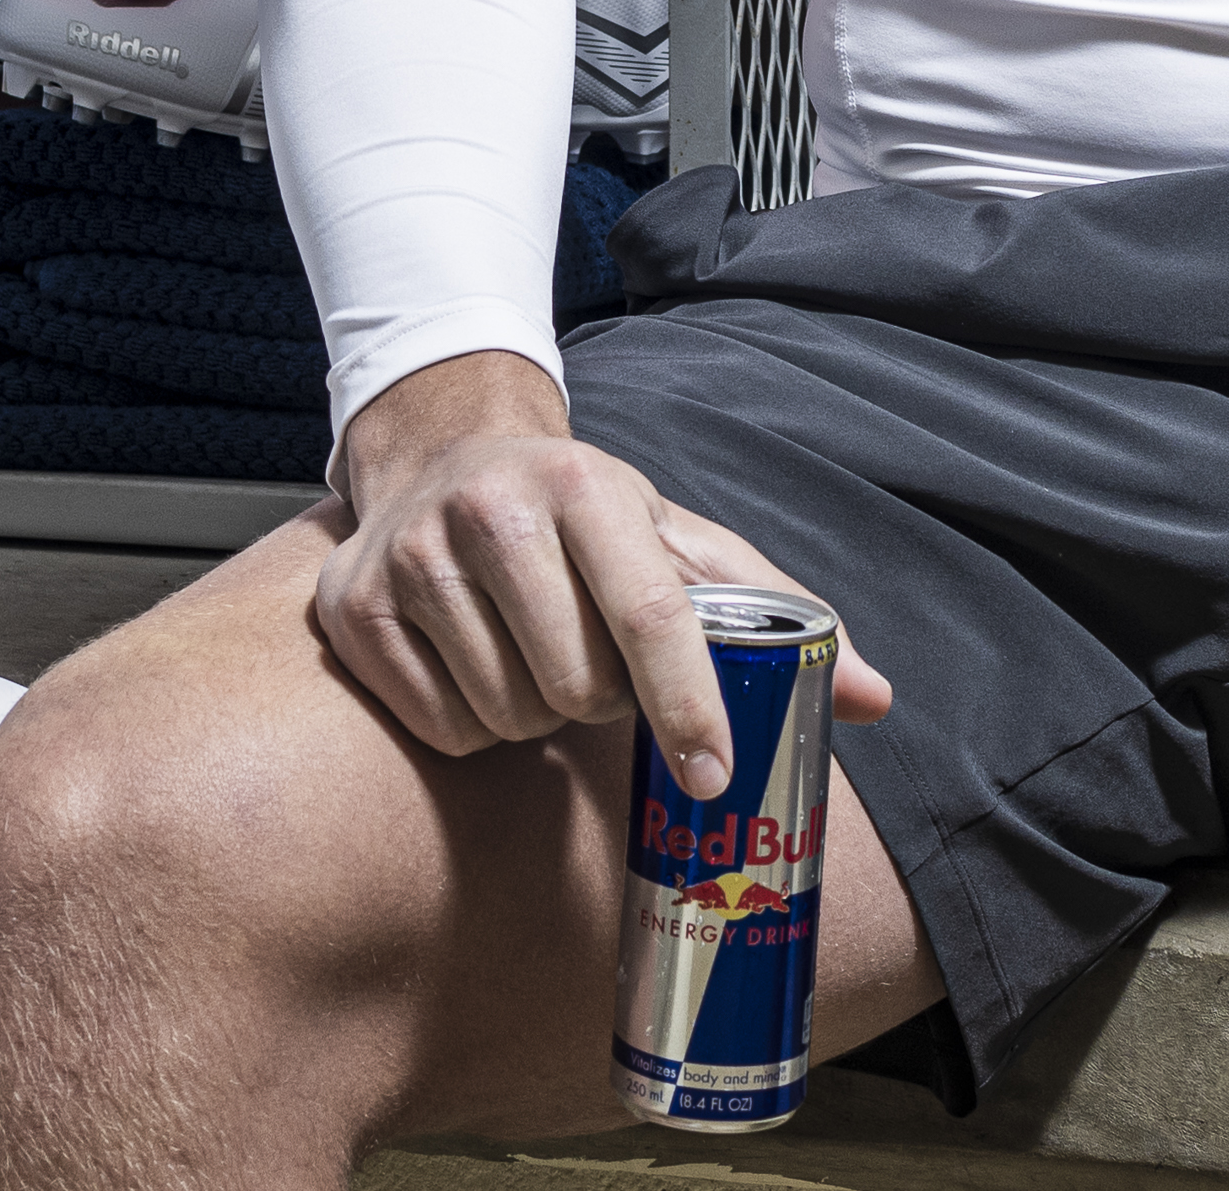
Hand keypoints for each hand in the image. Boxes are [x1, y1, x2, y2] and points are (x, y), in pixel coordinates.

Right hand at [313, 349, 898, 794]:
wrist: (444, 455)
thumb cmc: (582, 515)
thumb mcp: (676, 540)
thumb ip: (775, 612)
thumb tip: (875, 697)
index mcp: (585, 484)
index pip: (649, 613)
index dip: (688, 703)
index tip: (712, 773)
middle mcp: (489, 508)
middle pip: (575, 685)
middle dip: (599, 702)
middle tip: (593, 667)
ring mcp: (409, 557)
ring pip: (505, 715)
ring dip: (536, 715)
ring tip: (534, 656)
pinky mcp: (352, 609)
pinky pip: (440, 729)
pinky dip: (472, 724)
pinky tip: (478, 664)